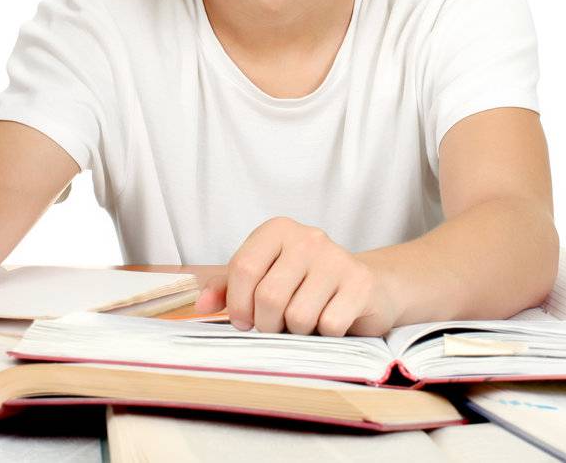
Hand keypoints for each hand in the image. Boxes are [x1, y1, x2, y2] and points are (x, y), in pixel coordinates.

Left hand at [195, 217, 402, 336]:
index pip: (243, 268)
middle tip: (277, 325)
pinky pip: (329, 325)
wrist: (365, 288)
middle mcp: (308, 237)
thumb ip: (227, 289)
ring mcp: (337, 258)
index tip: (243, 320)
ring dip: (297, 331)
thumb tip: (200, 305)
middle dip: (268, 324)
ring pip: (299, 316)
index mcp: (277, 230)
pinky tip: (330, 322)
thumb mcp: (263, 279)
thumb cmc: (304, 285)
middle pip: (269, 296)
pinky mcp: (360, 283)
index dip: (238, 305)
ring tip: (305, 321)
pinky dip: (325, 335)